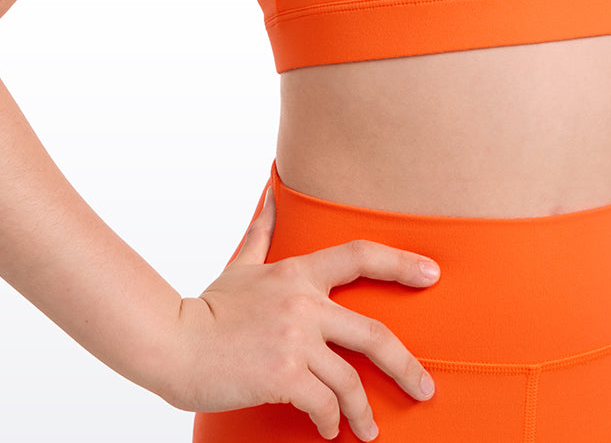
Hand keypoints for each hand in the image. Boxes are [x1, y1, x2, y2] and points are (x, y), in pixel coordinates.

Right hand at [164, 184, 438, 440]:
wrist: (172, 344)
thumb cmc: (207, 308)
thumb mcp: (240, 265)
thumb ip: (262, 233)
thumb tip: (271, 196)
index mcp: (298, 272)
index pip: (360, 256)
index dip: (401, 263)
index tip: (432, 274)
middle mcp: (304, 303)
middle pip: (373, 333)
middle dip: (405, 367)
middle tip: (424, 389)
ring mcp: (295, 340)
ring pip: (350, 380)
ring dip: (363, 411)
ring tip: (369, 430)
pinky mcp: (283, 375)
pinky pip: (323, 404)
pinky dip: (332, 422)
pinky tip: (331, 431)